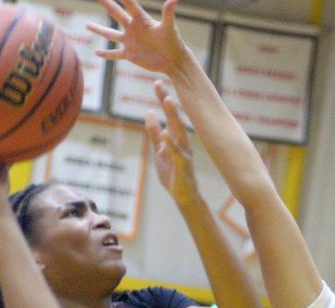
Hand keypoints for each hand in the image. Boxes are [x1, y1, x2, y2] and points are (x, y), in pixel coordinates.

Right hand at [87, 0, 189, 76]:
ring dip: (99, 30)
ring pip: (110, 34)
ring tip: (87, 25)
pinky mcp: (130, 55)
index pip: (128, 3)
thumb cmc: (173, 42)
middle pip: (116, 13)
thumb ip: (168, 13)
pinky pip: (115, 54)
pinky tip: (97, 53)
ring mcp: (130, 41)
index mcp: (141, 19)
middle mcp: (133, 28)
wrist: (173, 61)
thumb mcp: (169, 27)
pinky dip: (106, 55)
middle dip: (106, 3)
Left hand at [145, 81, 198, 205]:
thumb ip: (154, 133)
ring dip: (173, 116)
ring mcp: (184, 153)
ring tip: (167, 101)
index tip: (157, 82)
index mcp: (177, 138)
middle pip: (174, 118)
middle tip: (160, 83)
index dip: (163, 99)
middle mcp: (183, 142)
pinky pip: (177, 154)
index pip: (169, 115)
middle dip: (167, 101)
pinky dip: (172, 144)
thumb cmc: (174, 174)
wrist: (185, 197)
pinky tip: (167, 134)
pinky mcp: (183, 166)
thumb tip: (149, 112)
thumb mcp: (159, 151)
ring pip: (178, 132)